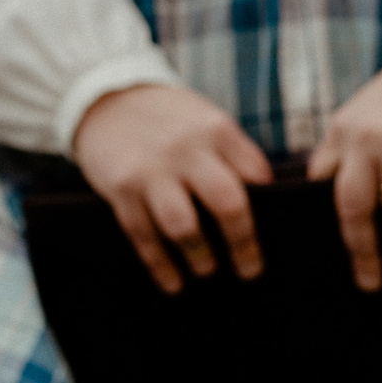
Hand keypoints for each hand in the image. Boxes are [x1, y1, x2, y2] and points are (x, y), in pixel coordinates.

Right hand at [74, 85, 272, 293]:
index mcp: (216, 130)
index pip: (255, 175)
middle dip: (242, 243)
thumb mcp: (206, 120)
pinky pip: (144, 234)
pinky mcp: (121, 187)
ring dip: (200, 256)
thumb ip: (233, 154)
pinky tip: (173, 282)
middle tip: (250, 271)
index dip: (269, 208)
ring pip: (183, 226)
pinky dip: (160, 264)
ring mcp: (151, 169)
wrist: (106, 100)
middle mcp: (186, 149)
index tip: (275, 236)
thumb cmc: (170, 121)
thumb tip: (266, 203)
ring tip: (208, 271)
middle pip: (227, 202)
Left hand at [307, 48, 381, 291]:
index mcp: (341, 132)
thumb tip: (343, 211)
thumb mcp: (366, 113)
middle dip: (362, 252)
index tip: (329, 260)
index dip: (325, 226)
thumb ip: (349, 151)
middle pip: (354, 208)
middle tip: (371, 284)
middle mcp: (368, 139)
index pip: (320, 187)